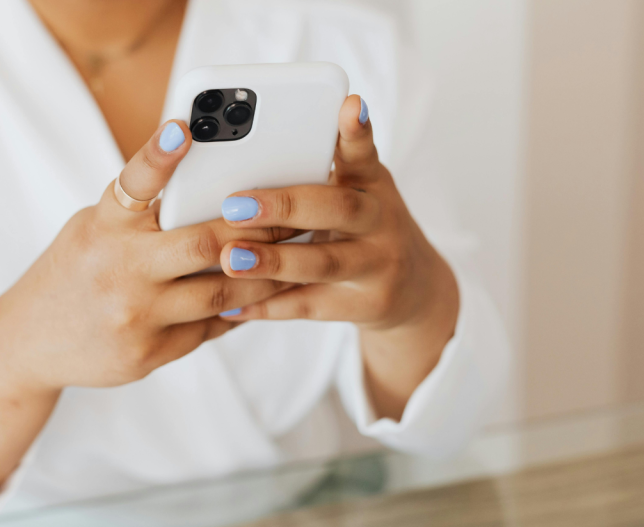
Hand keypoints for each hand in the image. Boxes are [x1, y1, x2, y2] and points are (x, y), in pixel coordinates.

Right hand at [0, 120, 296, 390]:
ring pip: (222, 293)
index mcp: (103, 227)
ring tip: (294, 258)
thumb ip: (141, 214)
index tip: (184, 127)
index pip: (133, 183)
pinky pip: (210, 327)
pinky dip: (239, 309)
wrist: (29, 343)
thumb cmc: (73, 271)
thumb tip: (211, 191)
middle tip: (295, 214)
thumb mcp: (93, 229)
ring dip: (264, 275)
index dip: (158, 154)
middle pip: (204, 244)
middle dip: (258, 229)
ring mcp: (135, 316)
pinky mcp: (148, 353)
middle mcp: (118, 269)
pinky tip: (263, 296)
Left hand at [216, 96, 459, 417]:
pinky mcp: (365, 305)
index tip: (348, 104)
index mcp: (372, 183)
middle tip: (234, 204)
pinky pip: (310, 306)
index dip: (356, 131)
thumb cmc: (362, 227)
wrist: (413, 289)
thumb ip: (314, 173)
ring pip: (322, 262)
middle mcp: (381, 221)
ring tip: (230, 258)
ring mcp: (377, 265)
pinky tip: (232, 305)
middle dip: (284, 206)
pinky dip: (268, 306)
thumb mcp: (355, 192)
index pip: (363, 152)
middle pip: (337, 208)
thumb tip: (241, 157)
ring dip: (273, 262)